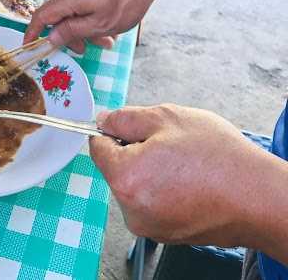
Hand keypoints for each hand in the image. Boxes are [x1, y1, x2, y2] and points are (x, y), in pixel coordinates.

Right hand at [25, 0, 165, 52]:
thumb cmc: (127, 1)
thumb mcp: (101, 24)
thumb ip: (73, 31)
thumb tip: (50, 37)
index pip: (42, 15)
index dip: (33, 32)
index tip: (29, 46)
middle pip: (60, 15)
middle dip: (72, 35)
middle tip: (88, 49)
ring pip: (74, 11)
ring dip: (86, 28)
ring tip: (108, 39)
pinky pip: (83, 3)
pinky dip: (91, 17)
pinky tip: (109, 25)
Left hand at [90, 104, 277, 248]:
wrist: (256, 195)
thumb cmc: (216, 156)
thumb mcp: (166, 118)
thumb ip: (126, 118)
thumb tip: (103, 120)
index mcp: (125, 177)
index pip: (97, 147)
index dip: (111, 130)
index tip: (130, 125)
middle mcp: (131, 209)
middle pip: (117, 168)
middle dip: (135, 150)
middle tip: (168, 142)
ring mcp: (148, 226)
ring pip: (135, 184)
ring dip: (150, 169)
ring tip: (183, 163)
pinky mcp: (165, 234)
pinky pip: (151, 202)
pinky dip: (163, 188)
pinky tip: (189, 180)